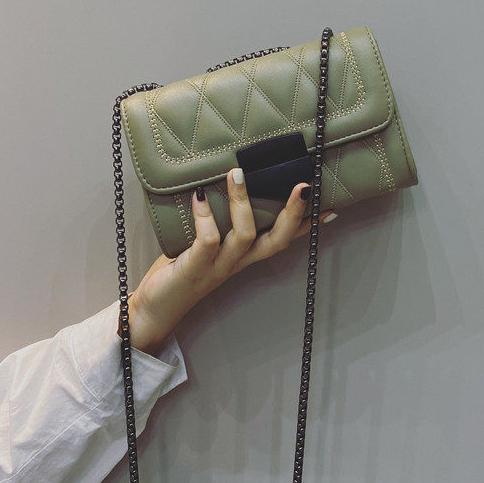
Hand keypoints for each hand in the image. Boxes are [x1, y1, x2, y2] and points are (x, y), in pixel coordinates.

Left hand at [120, 168, 335, 355]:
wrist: (154, 308)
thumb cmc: (179, 270)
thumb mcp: (206, 245)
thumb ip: (217, 221)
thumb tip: (218, 181)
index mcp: (244, 256)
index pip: (283, 239)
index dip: (307, 225)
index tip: (329, 207)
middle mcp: (238, 262)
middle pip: (277, 240)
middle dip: (293, 214)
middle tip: (304, 186)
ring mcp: (218, 266)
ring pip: (245, 235)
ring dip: (244, 203)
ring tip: (238, 173)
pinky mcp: (196, 268)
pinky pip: (208, 240)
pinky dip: (205, 216)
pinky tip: (200, 196)